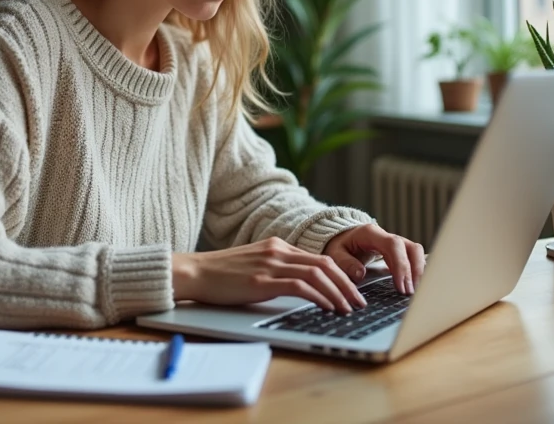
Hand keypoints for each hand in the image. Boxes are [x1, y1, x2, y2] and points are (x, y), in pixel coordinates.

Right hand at [171, 237, 367, 312]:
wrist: (194, 272)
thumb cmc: (220, 274)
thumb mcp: (254, 266)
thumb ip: (276, 270)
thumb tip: (301, 287)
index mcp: (277, 246)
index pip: (319, 258)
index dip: (341, 275)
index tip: (352, 291)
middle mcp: (277, 251)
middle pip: (325, 264)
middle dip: (347, 285)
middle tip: (360, 302)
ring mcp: (270, 264)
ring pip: (318, 273)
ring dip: (339, 293)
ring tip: (349, 308)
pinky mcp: (262, 281)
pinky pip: (301, 286)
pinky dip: (320, 296)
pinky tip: (328, 307)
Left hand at [324, 223, 425, 294]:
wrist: (341, 238)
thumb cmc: (339, 246)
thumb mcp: (334, 253)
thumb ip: (345, 263)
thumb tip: (360, 274)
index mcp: (370, 233)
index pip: (393, 245)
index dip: (400, 265)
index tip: (401, 286)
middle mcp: (386, 235)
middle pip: (410, 248)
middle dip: (413, 271)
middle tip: (409, 293)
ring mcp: (394, 242)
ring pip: (415, 252)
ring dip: (418, 271)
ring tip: (415, 291)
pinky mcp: (398, 251)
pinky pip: (413, 257)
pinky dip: (417, 270)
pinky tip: (417, 285)